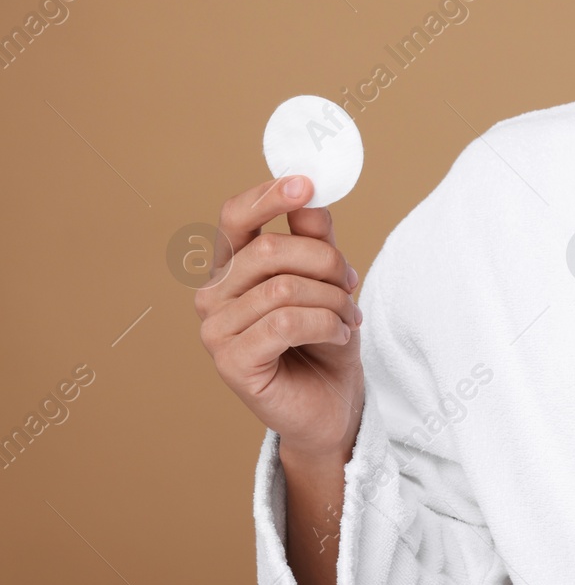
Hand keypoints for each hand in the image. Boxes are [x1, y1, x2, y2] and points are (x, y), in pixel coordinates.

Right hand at [196, 175, 364, 464]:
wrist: (332, 401)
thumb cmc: (324, 336)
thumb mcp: (328, 279)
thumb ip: (315, 237)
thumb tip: (308, 193)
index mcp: (233, 266)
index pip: (235, 216)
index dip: (268, 195)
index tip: (306, 183)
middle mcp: (213, 294)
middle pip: (271, 248)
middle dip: (327, 262)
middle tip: (350, 283)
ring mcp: (216, 330)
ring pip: (285, 287)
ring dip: (333, 300)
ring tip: (347, 317)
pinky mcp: (231, 362)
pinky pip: (286, 322)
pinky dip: (326, 324)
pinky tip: (337, 336)